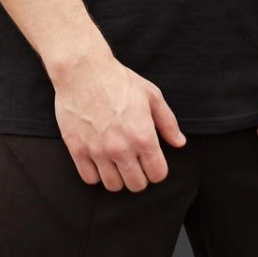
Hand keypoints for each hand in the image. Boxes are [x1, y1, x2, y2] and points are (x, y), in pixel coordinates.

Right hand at [51, 52, 186, 192]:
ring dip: (117, 176)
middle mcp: (121, 148)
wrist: (83, 70)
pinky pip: (90, 179)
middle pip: (137, 185)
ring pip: (113, 186)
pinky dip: (95, 173)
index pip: (158, 175)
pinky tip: (99, 159)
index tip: (151, 160)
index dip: (157, 169)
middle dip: (139, 175)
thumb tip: (179, 143)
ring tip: (116, 161)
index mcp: (143, 136)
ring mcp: (98, 151)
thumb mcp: (151, 95)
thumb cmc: (119, 80)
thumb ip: (168, 123)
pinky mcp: (77, 150)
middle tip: (134, 161)